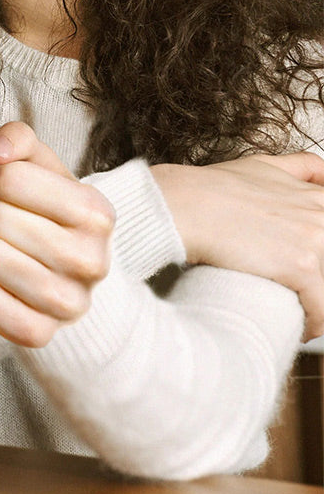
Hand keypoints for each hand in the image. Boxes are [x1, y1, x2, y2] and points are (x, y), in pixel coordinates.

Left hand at [0, 122, 114, 347]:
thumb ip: (19, 139)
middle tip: (4, 224)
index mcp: (95, 212)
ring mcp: (68, 304)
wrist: (72, 275)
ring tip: (2, 249)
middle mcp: (91, 260)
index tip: (10, 192)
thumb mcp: (43, 167)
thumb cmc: (49, 213)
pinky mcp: (39, 333)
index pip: (9, 178)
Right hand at [152, 153, 323, 340]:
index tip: (307, 266)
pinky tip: (300, 327)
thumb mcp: (260, 165)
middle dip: (317, 278)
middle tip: (299, 290)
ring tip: (300, 314)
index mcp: (315, 196)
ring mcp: (315, 240)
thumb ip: (298, 167)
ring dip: (317, 304)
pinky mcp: (302, 266)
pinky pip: (322, 310)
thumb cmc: (210, 188)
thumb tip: (321, 172)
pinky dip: (314, 324)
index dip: (317, 252)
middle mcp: (321, 215)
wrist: (183, 204)